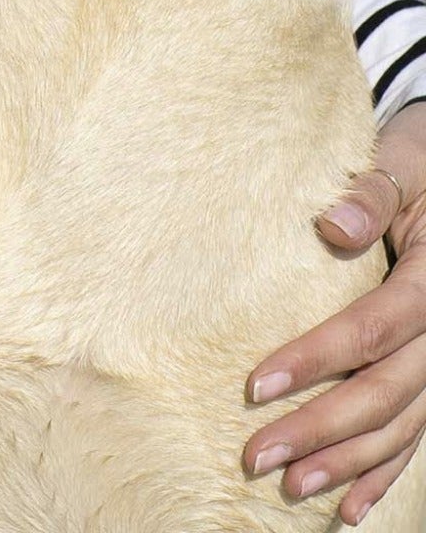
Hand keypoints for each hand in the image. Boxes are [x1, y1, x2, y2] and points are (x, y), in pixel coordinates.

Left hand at [244, 103, 425, 523]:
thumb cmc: (414, 165)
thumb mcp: (397, 165)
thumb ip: (368, 194)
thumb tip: (331, 225)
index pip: (370, 329)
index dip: (315, 359)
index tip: (254, 384)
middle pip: (384, 392)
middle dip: (321, 430)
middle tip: (257, 456)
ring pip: (402, 425)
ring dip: (349, 461)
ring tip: (293, 487)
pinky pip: (418, 433)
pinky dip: (385, 473)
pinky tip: (350, 507)